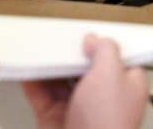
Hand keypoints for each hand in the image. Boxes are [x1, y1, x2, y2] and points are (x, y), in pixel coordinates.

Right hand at [22, 34, 147, 128]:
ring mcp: (80, 110)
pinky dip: (32, 84)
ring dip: (49, 68)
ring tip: (37, 51)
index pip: (117, 59)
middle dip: (70, 56)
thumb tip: (95, 40)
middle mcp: (104, 98)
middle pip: (85, 69)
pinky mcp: (57, 121)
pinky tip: (25, 71)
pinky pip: (42, 97)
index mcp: (127, 85)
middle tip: (56, 41)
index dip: (102, 46)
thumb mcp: (111, 73)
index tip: (86, 34)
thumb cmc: (108, 124)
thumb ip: (104, 50)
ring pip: (61, 83)